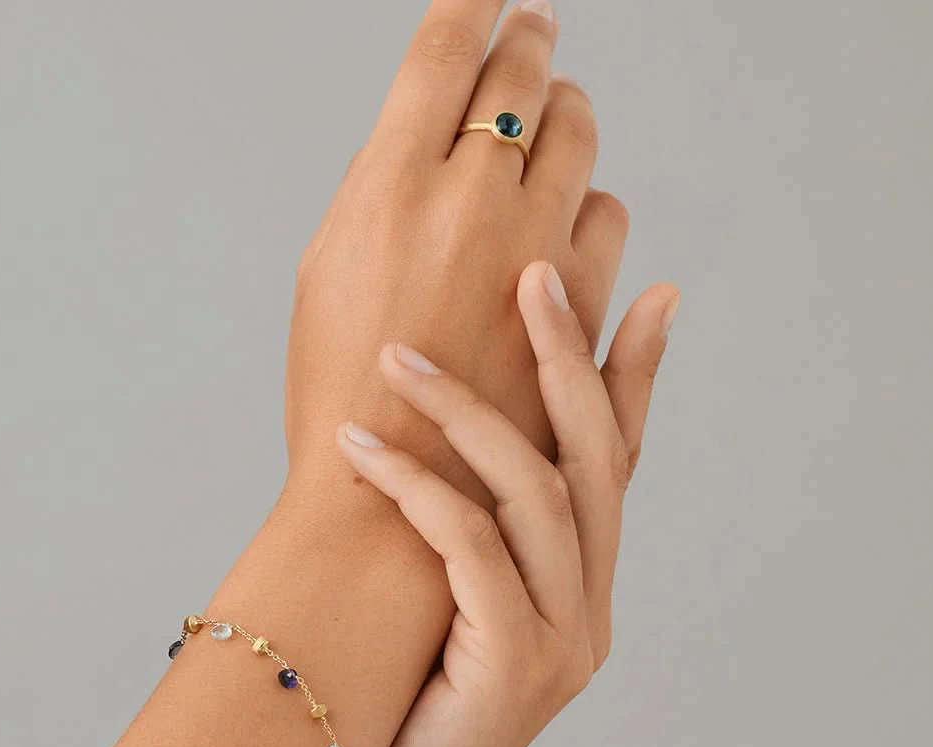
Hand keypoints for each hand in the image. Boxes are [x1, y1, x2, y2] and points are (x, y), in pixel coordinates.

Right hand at [284, 0, 628, 503]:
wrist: (392, 510)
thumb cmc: (339, 394)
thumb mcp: (327, 272)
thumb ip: (384, 189)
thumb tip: (435, 132)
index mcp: (392, 184)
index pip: (446, 47)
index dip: (472, 1)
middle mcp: (473, 201)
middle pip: (525, 73)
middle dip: (529, 39)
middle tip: (531, 26)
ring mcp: (538, 249)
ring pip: (578, 136)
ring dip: (565, 117)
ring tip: (550, 120)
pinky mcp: (580, 302)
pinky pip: (605, 214)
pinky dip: (584, 202)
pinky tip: (563, 214)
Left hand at [335, 261, 678, 746]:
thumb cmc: (393, 695)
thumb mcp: (444, 600)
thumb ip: (466, 531)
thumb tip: (437, 440)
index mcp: (583, 589)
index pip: (619, 465)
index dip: (638, 378)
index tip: (654, 293)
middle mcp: (591, 610)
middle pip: (596, 459)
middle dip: (570, 359)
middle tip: (533, 273)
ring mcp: (564, 642)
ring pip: (537, 493)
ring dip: (467, 414)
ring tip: (396, 358)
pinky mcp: (517, 666)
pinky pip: (474, 548)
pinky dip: (420, 487)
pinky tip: (362, 447)